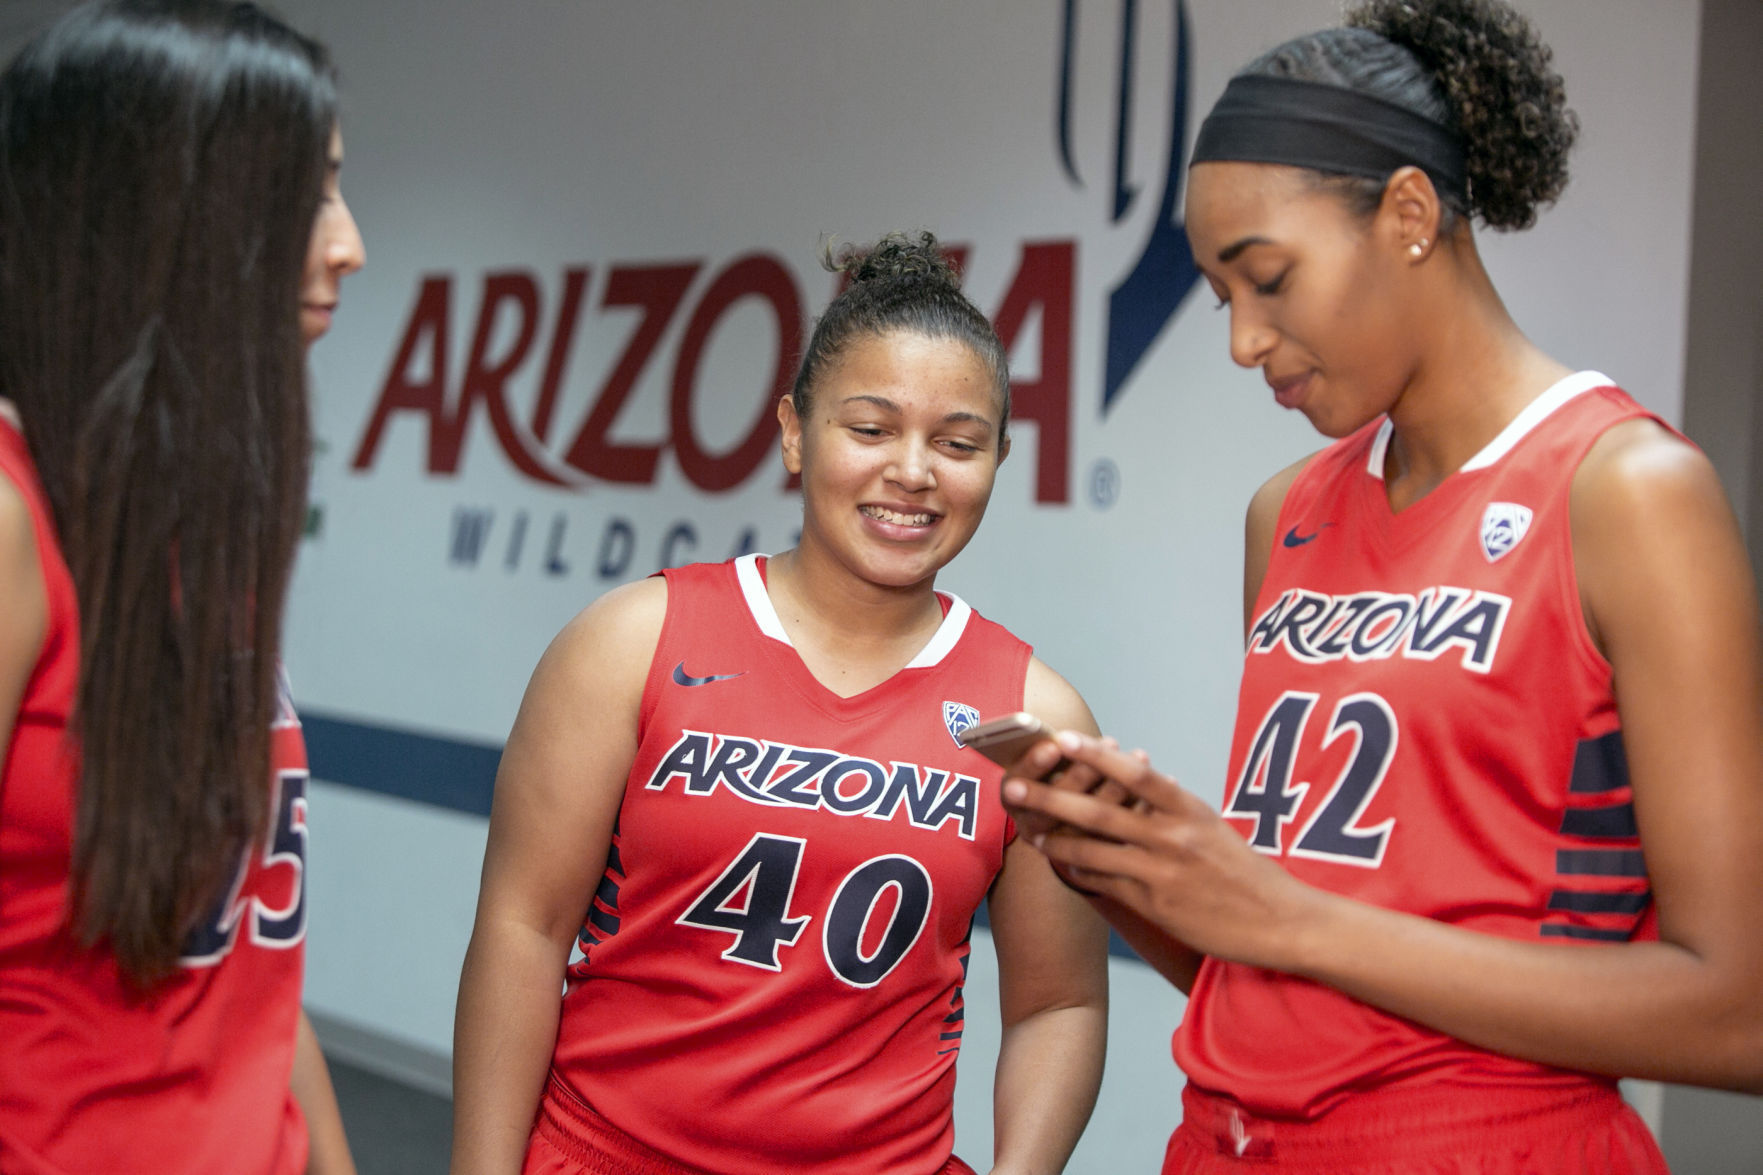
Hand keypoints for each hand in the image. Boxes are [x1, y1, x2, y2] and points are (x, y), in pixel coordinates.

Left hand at [1001, 731, 1317, 970]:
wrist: (1279, 920)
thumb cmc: (1244, 871)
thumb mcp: (1212, 827)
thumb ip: (1173, 807)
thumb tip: (1138, 779)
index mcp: (1189, 808)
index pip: (1136, 773)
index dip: (1096, 755)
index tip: (1063, 738)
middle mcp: (1173, 835)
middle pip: (1100, 810)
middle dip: (1051, 796)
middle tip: (1014, 784)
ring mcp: (1162, 870)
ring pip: (1094, 848)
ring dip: (1055, 837)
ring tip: (1027, 828)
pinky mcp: (1154, 903)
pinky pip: (1104, 882)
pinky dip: (1078, 869)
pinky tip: (1059, 862)